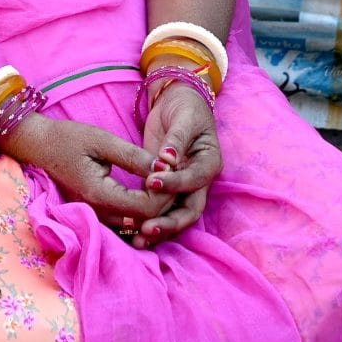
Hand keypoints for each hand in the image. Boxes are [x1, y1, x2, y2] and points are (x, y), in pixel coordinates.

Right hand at [8, 114, 168, 238]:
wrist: (40, 146)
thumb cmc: (69, 138)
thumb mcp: (103, 140)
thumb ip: (134, 157)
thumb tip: (165, 167)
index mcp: (99, 194)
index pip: (146, 208)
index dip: (164, 192)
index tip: (169, 169)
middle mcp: (98, 212)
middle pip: (145, 220)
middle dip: (164, 200)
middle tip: (171, 174)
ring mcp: (97, 216)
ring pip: (137, 224)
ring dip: (155, 207)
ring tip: (162, 181)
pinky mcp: (97, 213)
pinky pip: (127, 221)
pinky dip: (142, 211)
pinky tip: (149, 191)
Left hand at [135, 80, 220, 248]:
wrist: (177, 102)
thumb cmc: (185, 107)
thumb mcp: (184, 117)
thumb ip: (177, 138)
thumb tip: (168, 158)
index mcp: (209, 162)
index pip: (194, 180)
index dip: (175, 184)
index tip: (152, 182)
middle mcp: (198, 180)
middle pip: (189, 209)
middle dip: (170, 222)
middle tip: (147, 228)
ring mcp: (182, 187)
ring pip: (175, 215)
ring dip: (159, 229)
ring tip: (138, 239)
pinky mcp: (164, 188)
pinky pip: (159, 209)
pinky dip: (148, 221)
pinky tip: (132, 233)